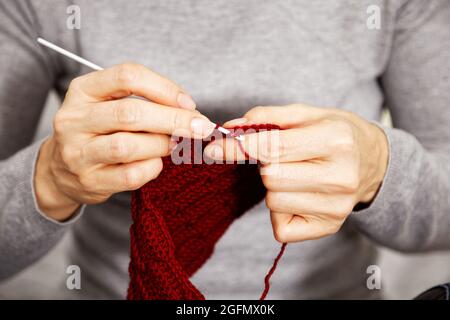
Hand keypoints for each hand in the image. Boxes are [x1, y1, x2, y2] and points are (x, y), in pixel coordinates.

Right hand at [35, 63, 215, 220]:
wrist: (61, 169)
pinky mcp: (88, 180)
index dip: (164, 88)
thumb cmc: (99, 131)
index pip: (127, 76)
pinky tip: (157, 163)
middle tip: (200, 127)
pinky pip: (129, 175)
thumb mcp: (110, 105)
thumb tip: (190, 112)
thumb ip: (144, 102)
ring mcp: (77, 152)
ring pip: (127, 146)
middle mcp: (74, 119)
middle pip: (130, 113)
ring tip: (175, 145)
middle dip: (173, 119)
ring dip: (162, 145)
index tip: (188, 103)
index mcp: (83, 90)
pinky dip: (152, 168)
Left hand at [204, 104, 388, 242]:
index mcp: (336, 141)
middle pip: (271, 177)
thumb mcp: (310, 114)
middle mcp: (340, 177)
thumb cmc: (337, 134)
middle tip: (282, 157)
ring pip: (273, 200)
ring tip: (295, 175)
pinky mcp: (328, 228)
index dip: (240, 146)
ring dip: (273, 186)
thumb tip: (231, 128)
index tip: (216, 146)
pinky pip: (280, 227)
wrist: (374, 163)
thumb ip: (268, 116)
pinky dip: (280, 211)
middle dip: (266, 164)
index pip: (274, 147)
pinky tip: (298, 195)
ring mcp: (336, 208)